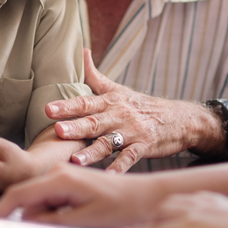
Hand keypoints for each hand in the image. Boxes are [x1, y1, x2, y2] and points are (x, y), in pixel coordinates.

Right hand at [0, 163, 159, 227]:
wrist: (147, 197)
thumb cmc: (123, 207)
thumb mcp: (85, 221)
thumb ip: (52, 221)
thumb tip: (27, 221)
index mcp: (60, 179)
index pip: (20, 194)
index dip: (2, 210)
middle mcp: (59, 172)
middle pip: (28, 199)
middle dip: (32, 219)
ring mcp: (65, 175)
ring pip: (40, 201)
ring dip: (47, 217)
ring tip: (76, 223)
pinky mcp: (71, 181)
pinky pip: (52, 199)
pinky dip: (56, 212)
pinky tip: (76, 218)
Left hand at [46, 49, 200, 170]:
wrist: (180, 119)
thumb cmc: (142, 105)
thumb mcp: (118, 88)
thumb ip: (95, 74)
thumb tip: (81, 51)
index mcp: (110, 102)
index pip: (85, 103)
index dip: (67, 106)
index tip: (48, 109)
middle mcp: (119, 115)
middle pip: (95, 122)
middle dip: (76, 127)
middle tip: (58, 131)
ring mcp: (133, 132)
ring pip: (110, 142)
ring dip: (93, 151)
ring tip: (76, 160)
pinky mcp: (145, 147)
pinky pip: (131, 158)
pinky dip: (120, 167)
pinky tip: (109, 176)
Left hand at [122, 192, 227, 227]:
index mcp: (218, 200)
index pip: (190, 198)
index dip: (178, 205)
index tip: (172, 208)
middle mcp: (201, 202)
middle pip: (171, 202)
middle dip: (159, 208)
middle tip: (147, 214)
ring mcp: (190, 214)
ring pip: (159, 213)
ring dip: (147, 218)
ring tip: (134, 223)